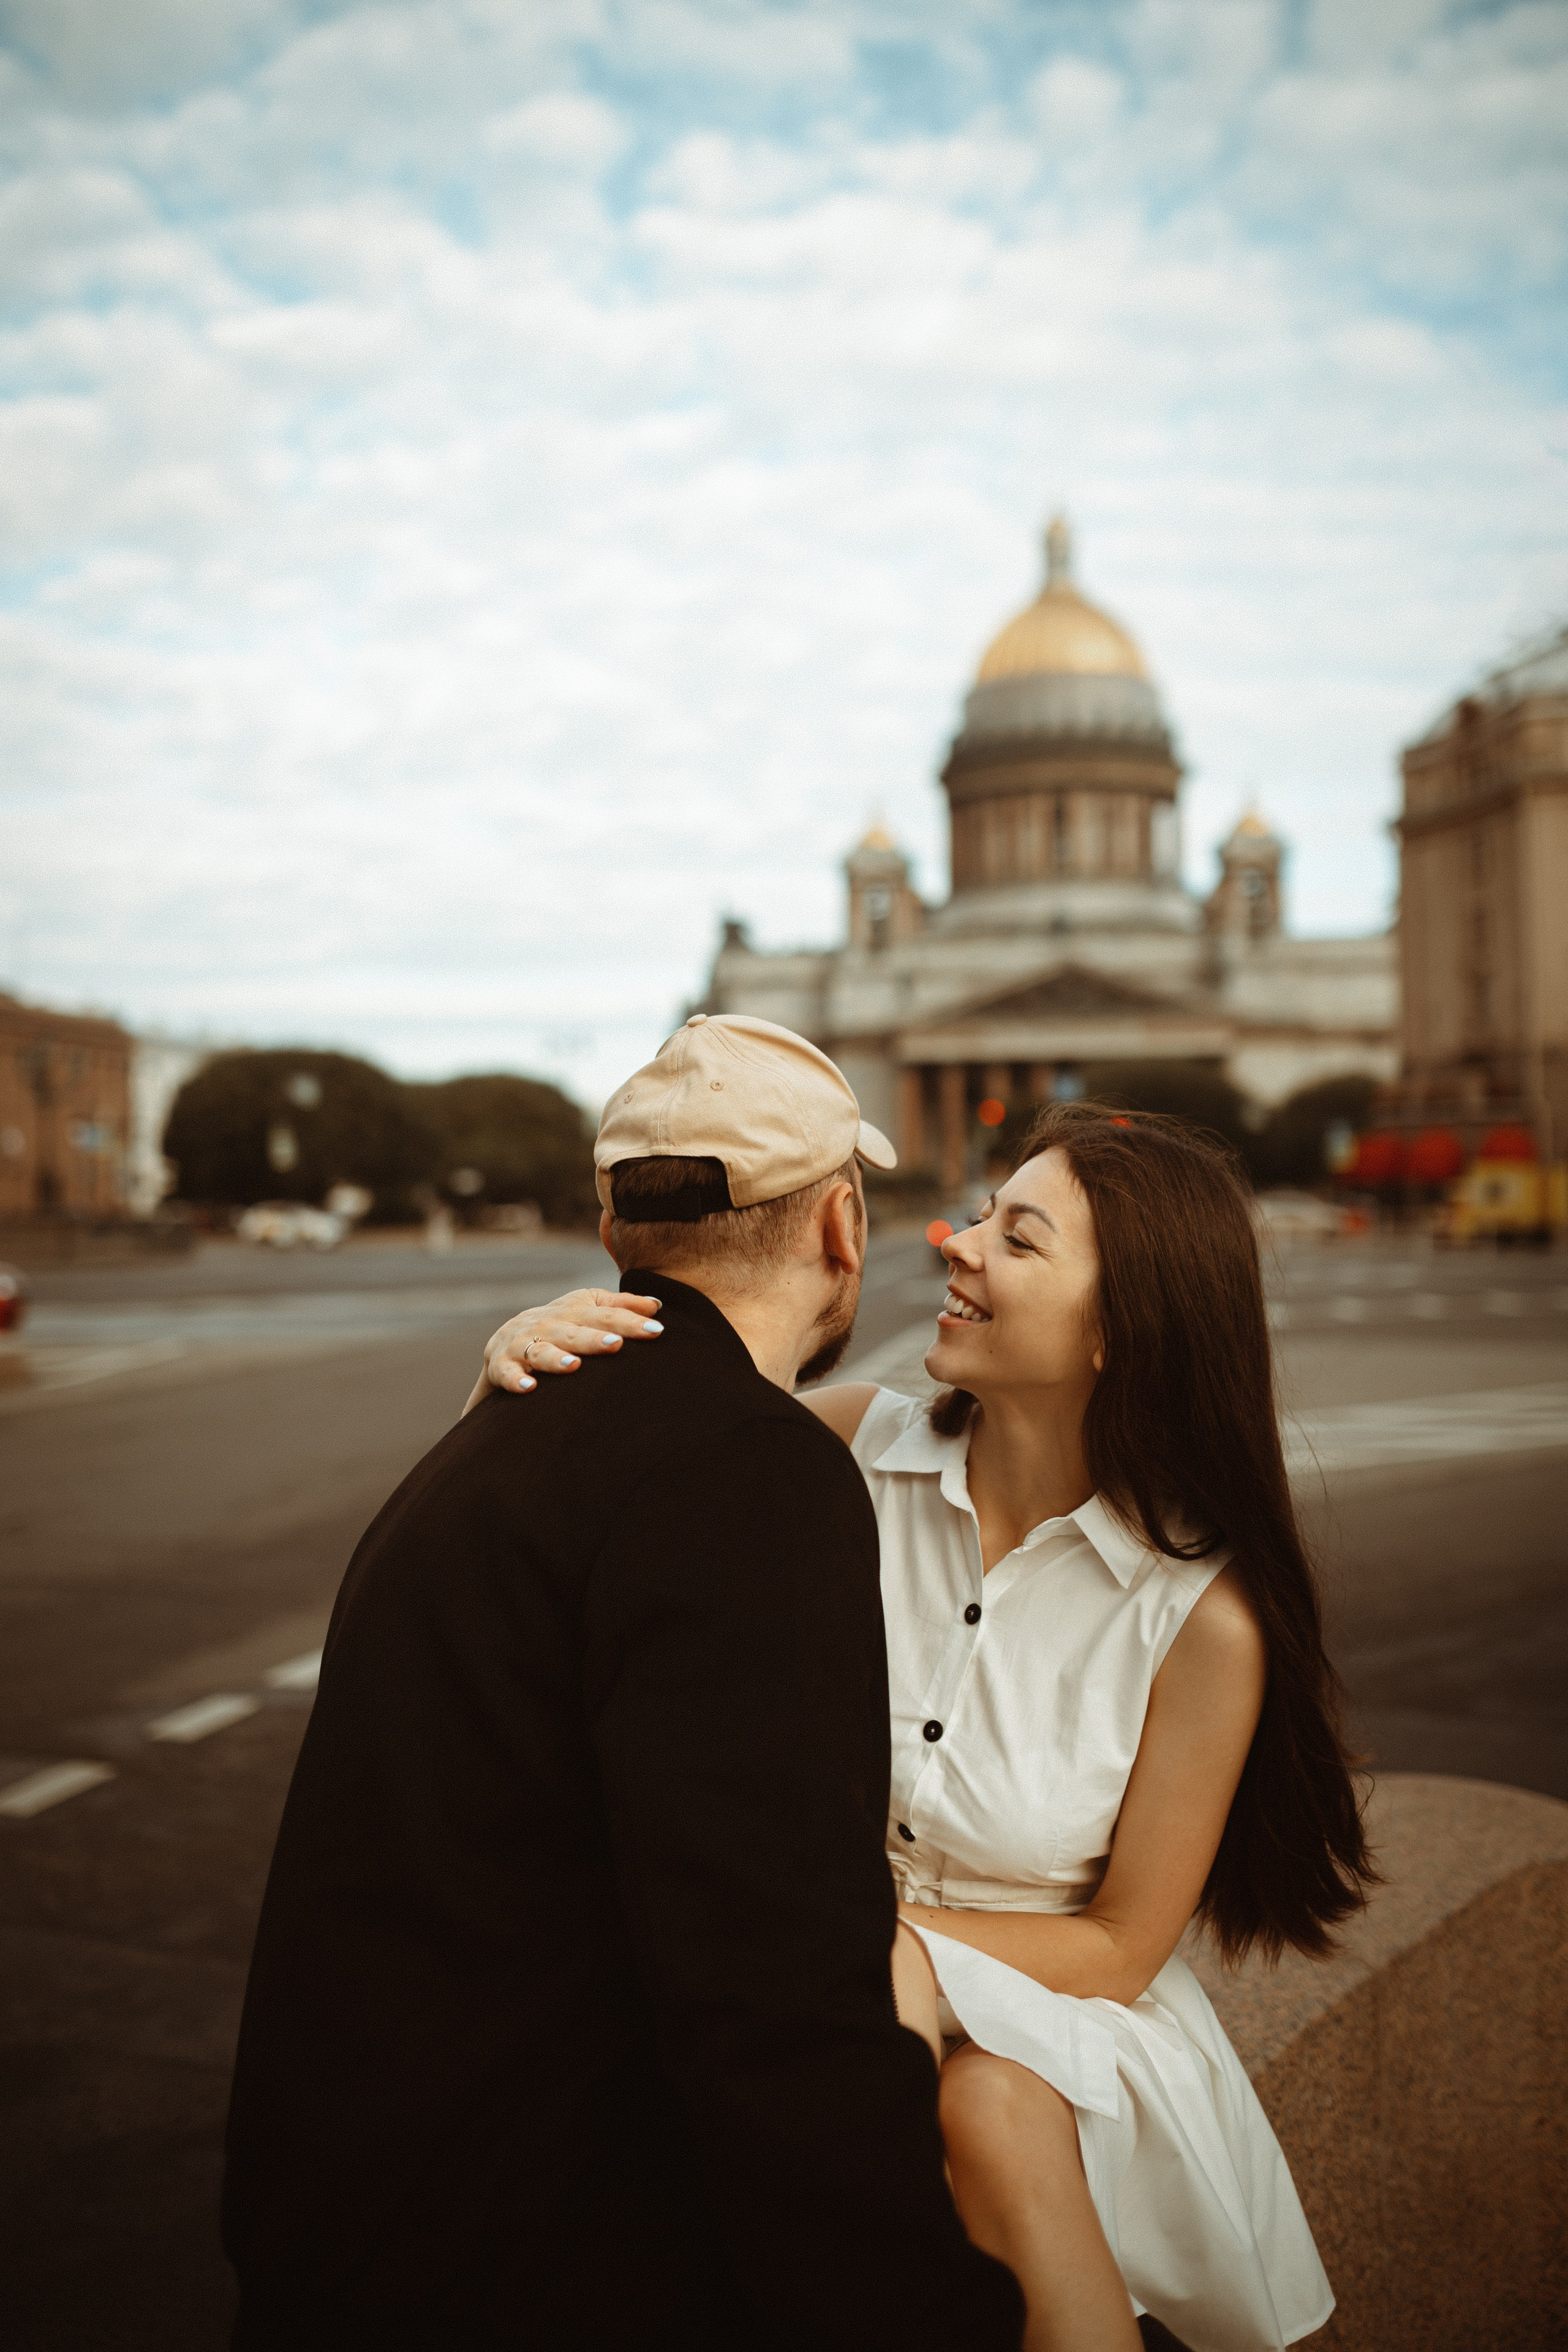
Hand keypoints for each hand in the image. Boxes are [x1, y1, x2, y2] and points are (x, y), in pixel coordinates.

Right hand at [462, 1288, 664, 1414]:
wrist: (506, 1341)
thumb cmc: (561, 1325)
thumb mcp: (587, 1309)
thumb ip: (620, 1307)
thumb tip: (657, 1306)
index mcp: (573, 1310)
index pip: (605, 1315)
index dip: (630, 1322)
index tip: (656, 1331)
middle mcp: (548, 1324)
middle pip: (574, 1332)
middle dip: (594, 1339)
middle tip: (615, 1345)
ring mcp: (523, 1344)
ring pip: (540, 1351)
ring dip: (556, 1359)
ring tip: (573, 1366)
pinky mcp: (502, 1365)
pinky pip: (508, 1373)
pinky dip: (516, 1380)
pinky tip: (530, 1389)